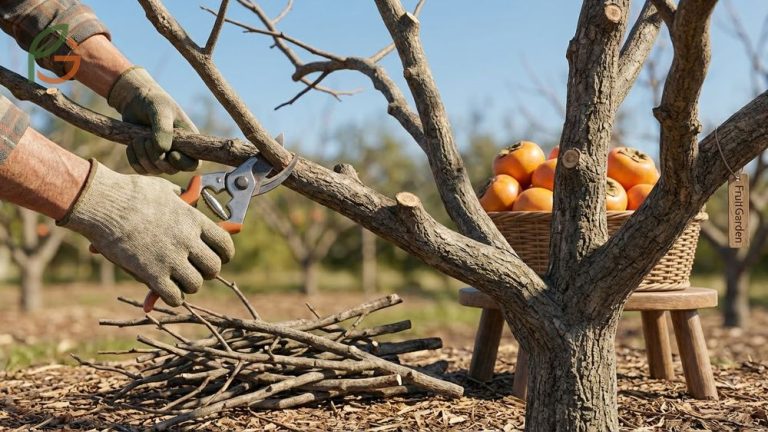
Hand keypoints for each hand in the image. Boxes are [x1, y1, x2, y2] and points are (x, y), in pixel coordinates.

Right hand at [58, 161, 234, 306]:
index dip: (224, 254)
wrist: (101, 203)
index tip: (217, 257)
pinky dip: (171, 298)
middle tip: (192, 269)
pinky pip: (174, 298)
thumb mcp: (163, 189)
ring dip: (187, 285)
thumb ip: (181, 198)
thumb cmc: (129, 192)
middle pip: (214, 269)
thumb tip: (189, 198)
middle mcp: (188, 240)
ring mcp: (171, 258)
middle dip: (205, 271)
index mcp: (194, 220)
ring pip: (195, 285)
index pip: (225, 245)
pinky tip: (163, 291)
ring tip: (176, 280)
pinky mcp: (152, 274)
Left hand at [108, 67, 199, 174]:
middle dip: (155, 157)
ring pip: (154, 171)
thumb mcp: (160, 110)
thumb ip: (163, 129)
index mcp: (188, 142)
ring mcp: (161, 157)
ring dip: (142, 156)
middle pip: (170, 170)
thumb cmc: (153, 101)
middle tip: (145, 138)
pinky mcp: (146, 159)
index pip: (193, 164)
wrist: (135, 100)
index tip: (171, 153)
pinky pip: (141, 170)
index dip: (182, 164)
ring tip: (138, 138)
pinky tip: (132, 143)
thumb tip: (163, 151)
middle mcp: (178, 152)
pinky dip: (134, 159)